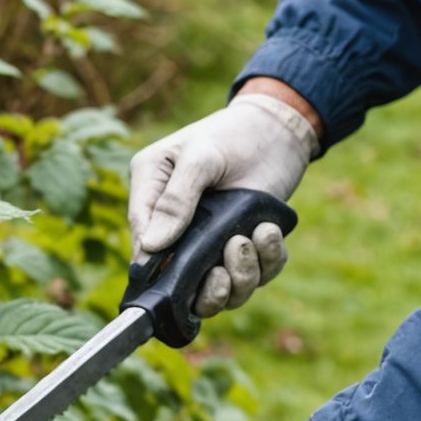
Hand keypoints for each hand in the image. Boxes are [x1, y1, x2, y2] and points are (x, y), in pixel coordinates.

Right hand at [128, 92, 319, 315]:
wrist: (278, 130)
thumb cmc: (230, 134)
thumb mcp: (200, 156)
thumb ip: (176, 199)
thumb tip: (151, 246)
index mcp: (151, 198)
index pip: (142, 245)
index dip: (155, 268)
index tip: (173, 276)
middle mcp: (177, 229)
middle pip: (180, 282)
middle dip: (207, 288)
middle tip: (223, 271)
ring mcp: (211, 244)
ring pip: (221, 289)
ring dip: (240, 275)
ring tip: (251, 238)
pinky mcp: (244, 250)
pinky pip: (255, 277)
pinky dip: (266, 262)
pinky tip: (267, 232)